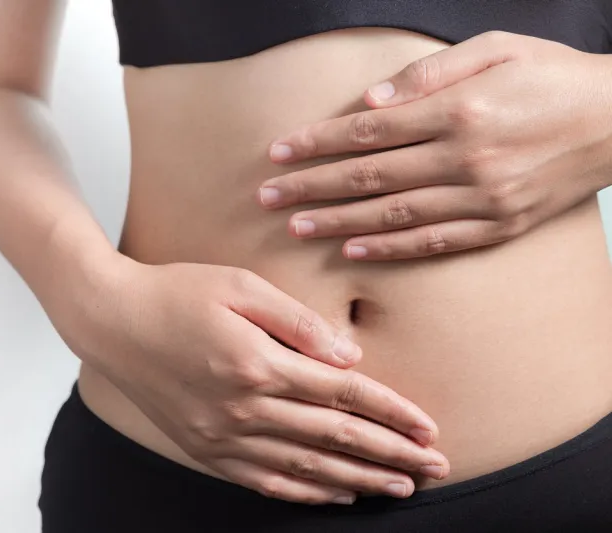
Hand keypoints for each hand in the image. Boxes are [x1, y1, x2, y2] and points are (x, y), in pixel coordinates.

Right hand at [57, 258, 448, 503]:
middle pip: (334, 439)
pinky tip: (336, 496)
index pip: (343, 395)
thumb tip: (350, 355)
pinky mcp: (205, 450)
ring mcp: (222, 436)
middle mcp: (243, 408)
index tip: (429, 428)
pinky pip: (265, 482)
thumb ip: (299, 322)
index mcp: (257, 363)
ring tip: (399, 488)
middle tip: (435, 470)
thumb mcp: (240, 287)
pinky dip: (307, 494)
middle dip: (391, 455)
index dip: (392, 413)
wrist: (113, 321)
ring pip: (306, 470)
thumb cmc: (177, 293)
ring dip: (359, 481)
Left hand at [258, 31, 611, 259]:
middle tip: (267, 198)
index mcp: (459, 111)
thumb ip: (427, 76)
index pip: (368, 132)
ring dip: (336, 222)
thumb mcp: (496, 49)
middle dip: (310, 187)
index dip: (317, 142)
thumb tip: (368, 102)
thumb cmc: (552, 76)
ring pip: (392, 215)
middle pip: (369, 178)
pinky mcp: (498, 227)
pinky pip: (433, 242)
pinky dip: (389, 250)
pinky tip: (352, 251)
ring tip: (295, 228)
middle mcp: (465, 159)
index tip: (278, 151)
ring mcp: (482, 199)